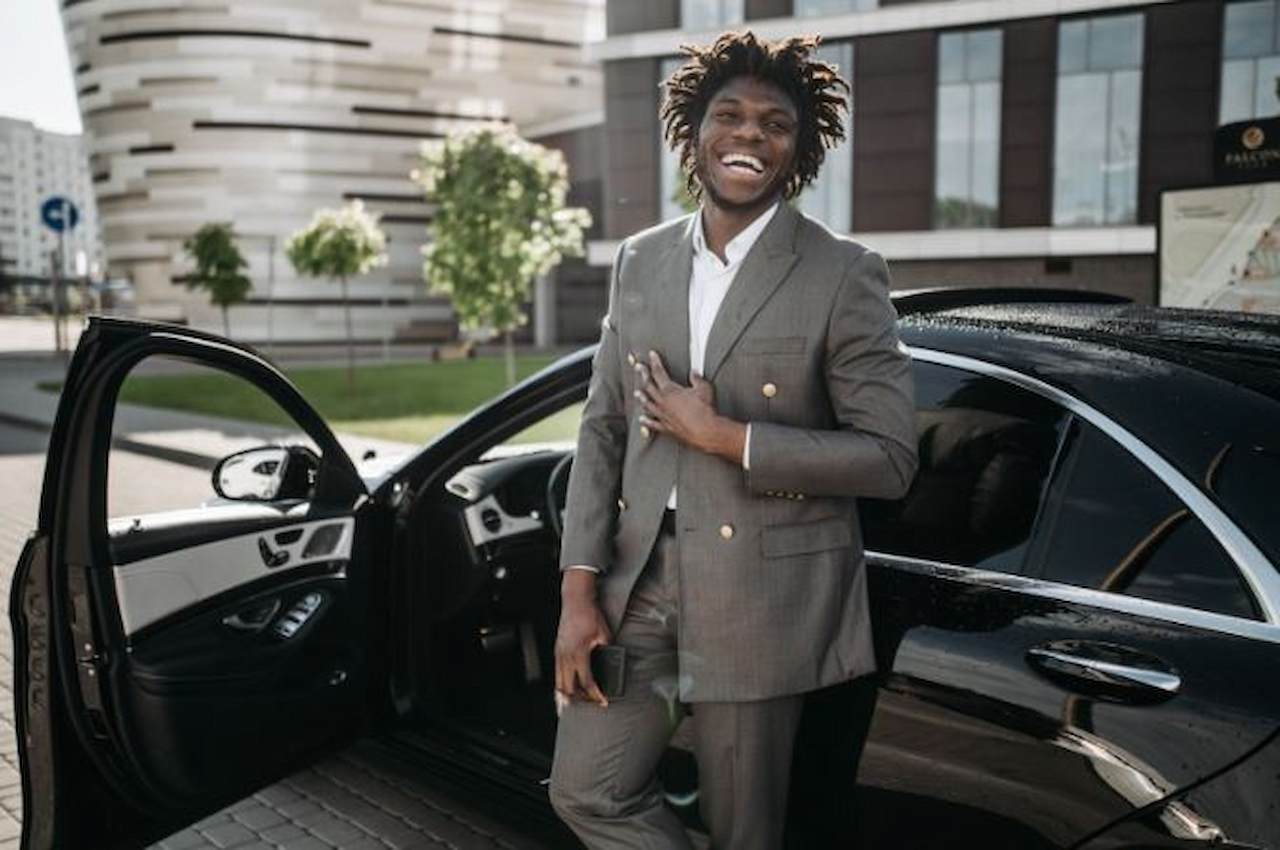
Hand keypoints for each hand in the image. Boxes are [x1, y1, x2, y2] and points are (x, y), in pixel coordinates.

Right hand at [555, 586, 612, 706]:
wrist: (576, 601)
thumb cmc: (590, 615)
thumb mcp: (604, 635)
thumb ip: (607, 651)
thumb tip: (612, 664)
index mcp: (579, 653)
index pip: (586, 682)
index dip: (595, 695)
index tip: (603, 701)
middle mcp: (565, 656)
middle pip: (569, 688)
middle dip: (582, 698)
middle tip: (593, 701)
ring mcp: (559, 653)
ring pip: (559, 683)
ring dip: (570, 693)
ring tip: (582, 697)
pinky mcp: (557, 650)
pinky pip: (557, 674)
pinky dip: (563, 684)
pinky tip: (570, 687)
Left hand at [635, 351, 744, 461]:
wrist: (704, 431)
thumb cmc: (703, 409)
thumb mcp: (703, 388)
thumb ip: (697, 379)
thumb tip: (694, 373)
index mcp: (670, 390)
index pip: (659, 372)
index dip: (655, 362)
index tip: (651, 354)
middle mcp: (662, 402)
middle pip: (649, 385)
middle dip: (643, 375)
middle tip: (638, 367)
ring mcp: (662, 415)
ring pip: (648, 404)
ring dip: (642, 398)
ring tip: (637, 393)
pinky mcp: (666, 427)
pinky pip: (652, 423)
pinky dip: (646, 421)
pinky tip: (642, 419)